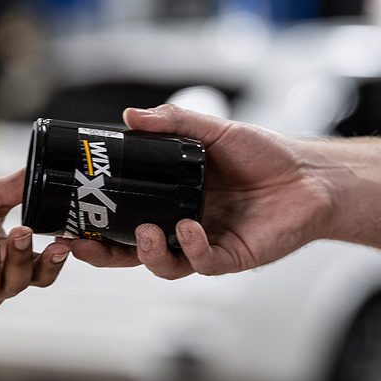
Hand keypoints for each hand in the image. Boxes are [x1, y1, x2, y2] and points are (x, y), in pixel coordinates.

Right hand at [69, 104, 332, 278]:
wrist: (312, 174)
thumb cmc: (266, 155)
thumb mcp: (214, 130)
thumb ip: (173, 122)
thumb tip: (131, 116)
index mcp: (170, 201)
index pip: (122, 219)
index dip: (93, 226)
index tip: (67, 223)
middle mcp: (182, 227)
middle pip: (131, 252)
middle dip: (102, 254)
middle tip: (81, 243)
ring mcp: (206, 245)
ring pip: (164, 265)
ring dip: (149, 253)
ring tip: (149, 232)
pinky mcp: (233, 258)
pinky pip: (204, 263)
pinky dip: (193, 248)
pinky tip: (190, 229)